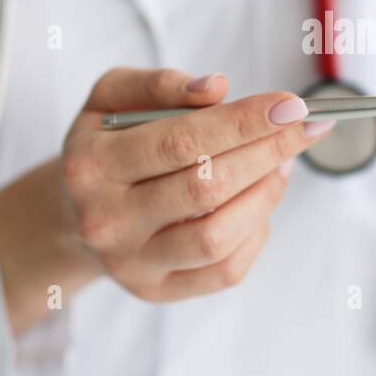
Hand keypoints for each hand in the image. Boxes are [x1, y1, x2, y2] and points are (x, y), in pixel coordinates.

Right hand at [60, 68, 333, 301]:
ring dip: (265, 194)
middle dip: (267, 152)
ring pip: (218, 236)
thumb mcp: (111, 97)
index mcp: (92, 165)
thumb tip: (216, 89)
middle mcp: (107, 220)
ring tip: (281, 164)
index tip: (291, 104)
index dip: (244, 122)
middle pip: (206, 188)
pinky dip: (255, 233)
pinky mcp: (157, 291)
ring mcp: (132, 263)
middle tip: (303, 128)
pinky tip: (258, 202)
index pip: (181, 142)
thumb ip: (159, 84)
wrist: (73, 213)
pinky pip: (224, 271)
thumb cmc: (106, 144)